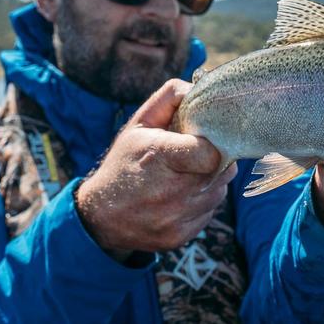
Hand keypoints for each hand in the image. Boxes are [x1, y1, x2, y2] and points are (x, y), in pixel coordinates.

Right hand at [75, 79, 236, 255]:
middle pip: (222, 171)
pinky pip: (209, 213)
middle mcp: (169, 192)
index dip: (211, 145)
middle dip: (214, 161)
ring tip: (184, 177)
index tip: (200, 142)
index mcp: (159, 156)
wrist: (101, 215)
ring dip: (209, 182)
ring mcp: (175, 218)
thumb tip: (199, 86)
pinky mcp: (180, 236)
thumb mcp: (139, 124)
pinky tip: (179, 197)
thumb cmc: (124, 162)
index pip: (211, 152)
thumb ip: (169, 99)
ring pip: (219, 193)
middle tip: (195, 157)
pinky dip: (200, 203)